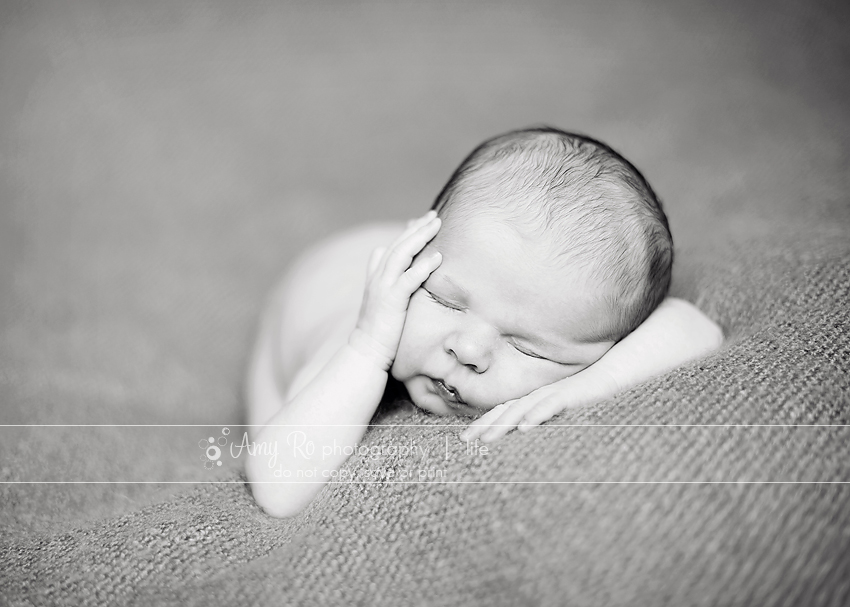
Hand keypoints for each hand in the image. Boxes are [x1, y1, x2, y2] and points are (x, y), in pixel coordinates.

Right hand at [349, 210, 441, 370]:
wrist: (365, 352)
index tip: (422, 221)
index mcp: (376, 277)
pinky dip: (422, 266)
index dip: (407, 232)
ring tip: (437, 224)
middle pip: (398, 244)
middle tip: (435, 216)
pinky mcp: (391, 301)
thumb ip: (385, 281)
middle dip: (417, 228)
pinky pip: (408, 279)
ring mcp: (383, 288)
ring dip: (420, 237)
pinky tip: (437, 257)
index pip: (392, 246)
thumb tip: (390, 262)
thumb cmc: (378, 330)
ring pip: (401, 254)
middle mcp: (378, 277)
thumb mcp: (380, 301)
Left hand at [459, 366, 619, 442]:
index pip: (504, 412)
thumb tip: (524, 437)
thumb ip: (543, 420)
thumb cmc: (587, 395)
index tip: (465, 439)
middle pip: (506, 410)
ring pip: (523, 409)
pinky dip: (536, 415)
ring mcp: (553, 394)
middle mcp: (538, 397)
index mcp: (534, 401)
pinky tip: (524, 428)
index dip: (484, 423)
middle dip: (484, 425)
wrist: (613, 372)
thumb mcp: (561, 412)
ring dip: (503, 423)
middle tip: (464, 440)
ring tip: (486, 439)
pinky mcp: (571, 394)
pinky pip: (551, 405)